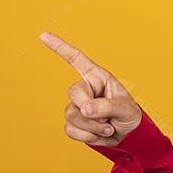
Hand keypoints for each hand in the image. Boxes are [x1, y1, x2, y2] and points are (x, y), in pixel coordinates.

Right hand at [40, 31, 141, 147]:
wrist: (128, 137)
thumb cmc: (129, 116)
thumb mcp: (125, 108)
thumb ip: (107, 106)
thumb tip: (84, 108)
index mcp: (98, 78)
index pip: (76, 60)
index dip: (60, 47)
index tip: (43, 35)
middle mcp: (85, 89)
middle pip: (73, 92)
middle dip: (91, 108)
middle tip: (108, 117)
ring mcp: (77, 106)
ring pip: (71, 114)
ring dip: (93, 126)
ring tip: (108, 127)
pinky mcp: (74, 123)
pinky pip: (70, 130)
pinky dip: (87, 136)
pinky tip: (100, 135)